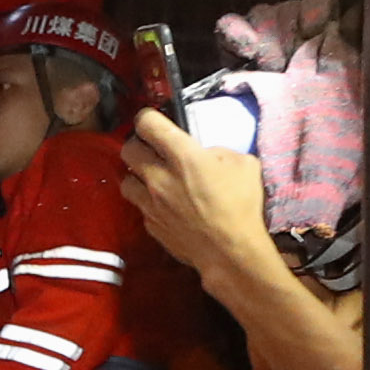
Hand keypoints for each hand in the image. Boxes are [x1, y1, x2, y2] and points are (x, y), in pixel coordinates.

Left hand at [123, 109, 275, 290]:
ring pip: (125, 180)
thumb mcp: (243, 164)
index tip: (153, 120)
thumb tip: (206, 154)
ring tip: (151, 177)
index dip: (147, 117)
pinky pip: (139, 207)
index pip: (147, 123)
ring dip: (136, 175)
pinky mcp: (150, 225)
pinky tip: (162, 204)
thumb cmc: (241, 206)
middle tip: (152, 148)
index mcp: (183, 156)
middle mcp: (159, 177)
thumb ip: (219, 151)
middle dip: (137, 144)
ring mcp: (150, 203)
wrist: (229, 252)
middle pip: (128, 149)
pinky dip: (146, 202)